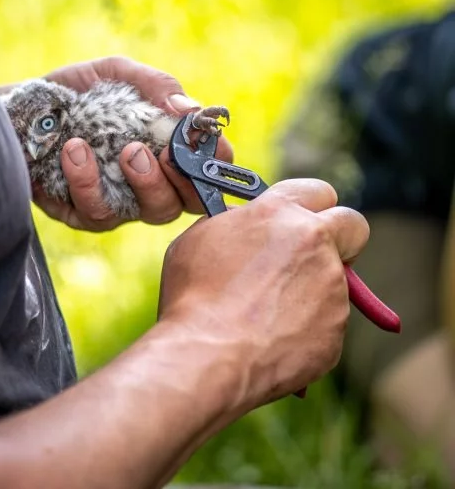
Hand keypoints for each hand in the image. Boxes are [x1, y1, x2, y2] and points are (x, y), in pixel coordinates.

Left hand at [33, 55, 233, 231]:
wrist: (21, 109)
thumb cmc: (78, 93)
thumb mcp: (117, 75)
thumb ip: (154, 86)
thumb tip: (189, 108)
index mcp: (168, 152)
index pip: (209, 168)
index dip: (217, 162)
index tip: (208, 143)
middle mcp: (150, 184)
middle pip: (186, 202)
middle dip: (180, 179)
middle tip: (162, 151)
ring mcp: (120, 204)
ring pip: (148, 213)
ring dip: (143, 183)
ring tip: (124, 150)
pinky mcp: (83, 215)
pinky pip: (97, 212)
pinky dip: (88, 181)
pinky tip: (74, 151)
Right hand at [157, 178, 369, 407]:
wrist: (207, 356)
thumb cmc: (193, 297)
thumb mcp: (200, 239)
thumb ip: (235, 224)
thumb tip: (247, 227)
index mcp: (279, 213)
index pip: (318, 191)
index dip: (310, 208)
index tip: (301, 223)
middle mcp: (315, 243)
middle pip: (353, 226)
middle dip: (340, 238)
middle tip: (311, 257)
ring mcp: (333, 289)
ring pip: (337, 282)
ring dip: (313, 290)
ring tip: (266, 313)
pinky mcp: (336, 331)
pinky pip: (327, 325)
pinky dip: (306, 329)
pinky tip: (269, 339)